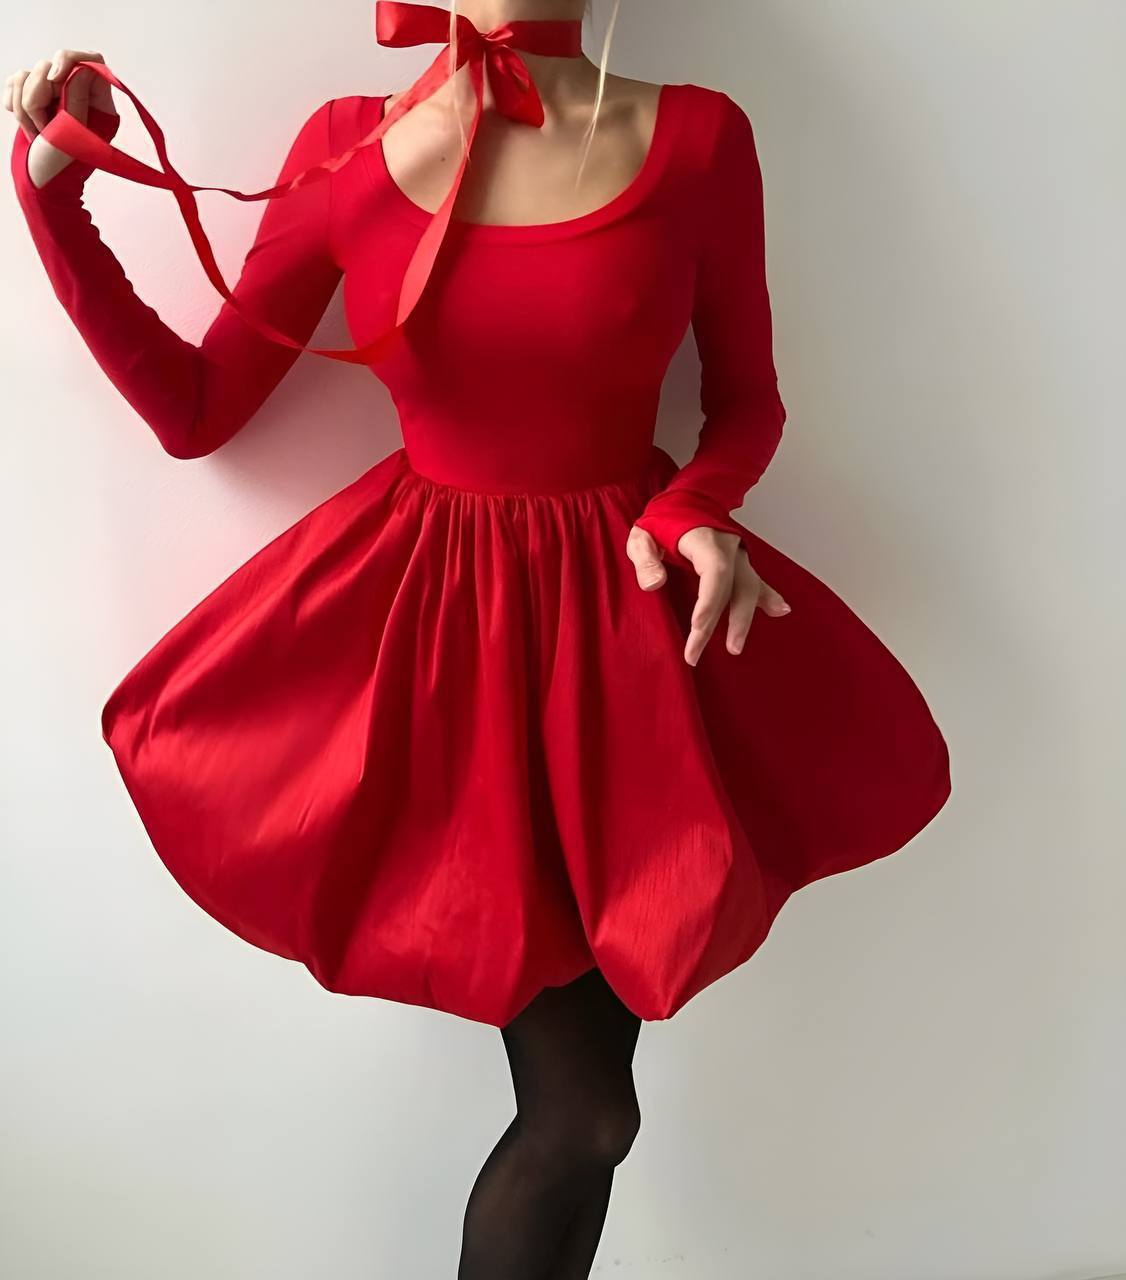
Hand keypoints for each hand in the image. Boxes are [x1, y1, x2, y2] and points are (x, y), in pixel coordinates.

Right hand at [5, 50, 115, 188]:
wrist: (38, 183)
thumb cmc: (59, 167)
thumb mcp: (70, 134)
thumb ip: (77, 99)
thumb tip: (83, 69)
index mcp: (98, 104)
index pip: (92, 59)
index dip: (69, 60)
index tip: (54, 78)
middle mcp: (77, 95)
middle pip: (52, 66)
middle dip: (38, 95)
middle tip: (43, 127)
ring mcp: (54, 96)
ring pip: (30, 74)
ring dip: (24, 105)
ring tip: (35, 133)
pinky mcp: (34, 98)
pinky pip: (16, 81)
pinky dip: (13, 101)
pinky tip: (23, 124)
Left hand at [626, 524, 790, 665]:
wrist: (688, 499)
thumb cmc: (662, 519)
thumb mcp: (642, 534)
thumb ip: (644, 557)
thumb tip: (654, 585)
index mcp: (704, 538)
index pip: (714, 571)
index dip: (709, 601)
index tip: (697, 628)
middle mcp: (728, 547)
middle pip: (735, 587)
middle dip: (723, 621)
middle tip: (699, 651)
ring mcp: (737, 555)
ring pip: (749, 588)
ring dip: (744, 619)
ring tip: (735, 647)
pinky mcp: (740, 563)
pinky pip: (757, 582)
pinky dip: (768, 597)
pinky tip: (780, 611)